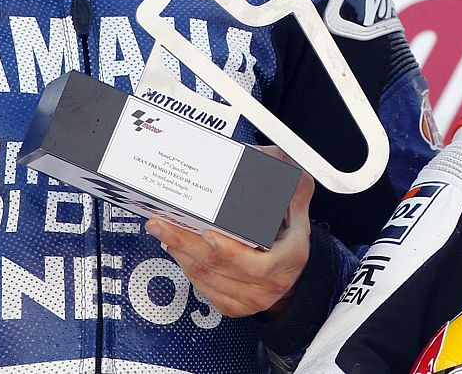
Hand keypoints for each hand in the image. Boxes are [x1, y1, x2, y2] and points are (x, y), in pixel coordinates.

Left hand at [145, 149, 315, 316]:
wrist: (294, 268)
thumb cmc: (291, 230)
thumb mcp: (298, 198)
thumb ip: (288, 178)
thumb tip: (264, 157)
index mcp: (291, 256)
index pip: (260, 264)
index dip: (231, 252)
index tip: (208, 234)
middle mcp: (272, 282)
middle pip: (221, 266)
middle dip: (187, 243)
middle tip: (164, 223)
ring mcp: (253, 298)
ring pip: (208, 278)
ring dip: (181, 253)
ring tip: (164, 230)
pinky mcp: (236, 305)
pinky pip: (205, 289)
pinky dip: (187, 267)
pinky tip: (176, 248)